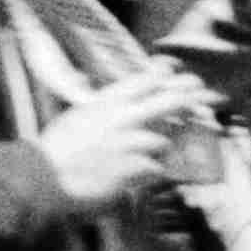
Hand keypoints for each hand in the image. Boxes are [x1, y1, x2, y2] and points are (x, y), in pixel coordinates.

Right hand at [36, 66, 211, 216]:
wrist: (44, 177)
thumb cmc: (54, 151)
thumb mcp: (75, 118)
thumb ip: (96, 109)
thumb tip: (102, 100)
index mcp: (105, 102)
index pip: (142, 80)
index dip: (164, 75)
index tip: (176, 73)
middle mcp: (121, 118)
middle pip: (167, 101)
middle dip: (190, 96)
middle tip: (206, 94)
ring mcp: (130, 143)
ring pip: (164, 140)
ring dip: (165, 147)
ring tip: (163, 152)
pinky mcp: (134, 168)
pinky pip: (156, 169)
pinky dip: (154, 172)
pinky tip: (147, 175)